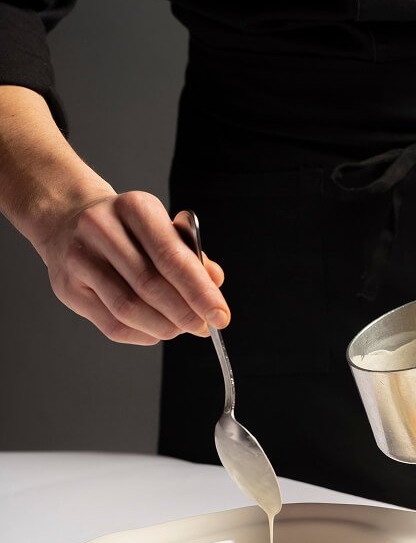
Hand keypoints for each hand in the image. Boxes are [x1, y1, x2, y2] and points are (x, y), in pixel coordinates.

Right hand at [40, 191, 229, 344]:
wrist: (67, 221)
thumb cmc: (127, 229)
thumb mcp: (161, 227)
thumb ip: (191, 255)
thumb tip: (216, 282)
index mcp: (135, 208)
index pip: (172, 257)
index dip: (200, 292)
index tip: (220, 315)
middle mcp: (103, 230)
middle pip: (150, 285)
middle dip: (185, 314)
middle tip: (204, 327)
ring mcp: (81, 259)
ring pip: (129, 309)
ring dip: (164, 327)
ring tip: (181, 329)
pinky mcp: (69, 289)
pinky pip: (112, 325)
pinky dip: (142, 334)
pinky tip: (156, 330)